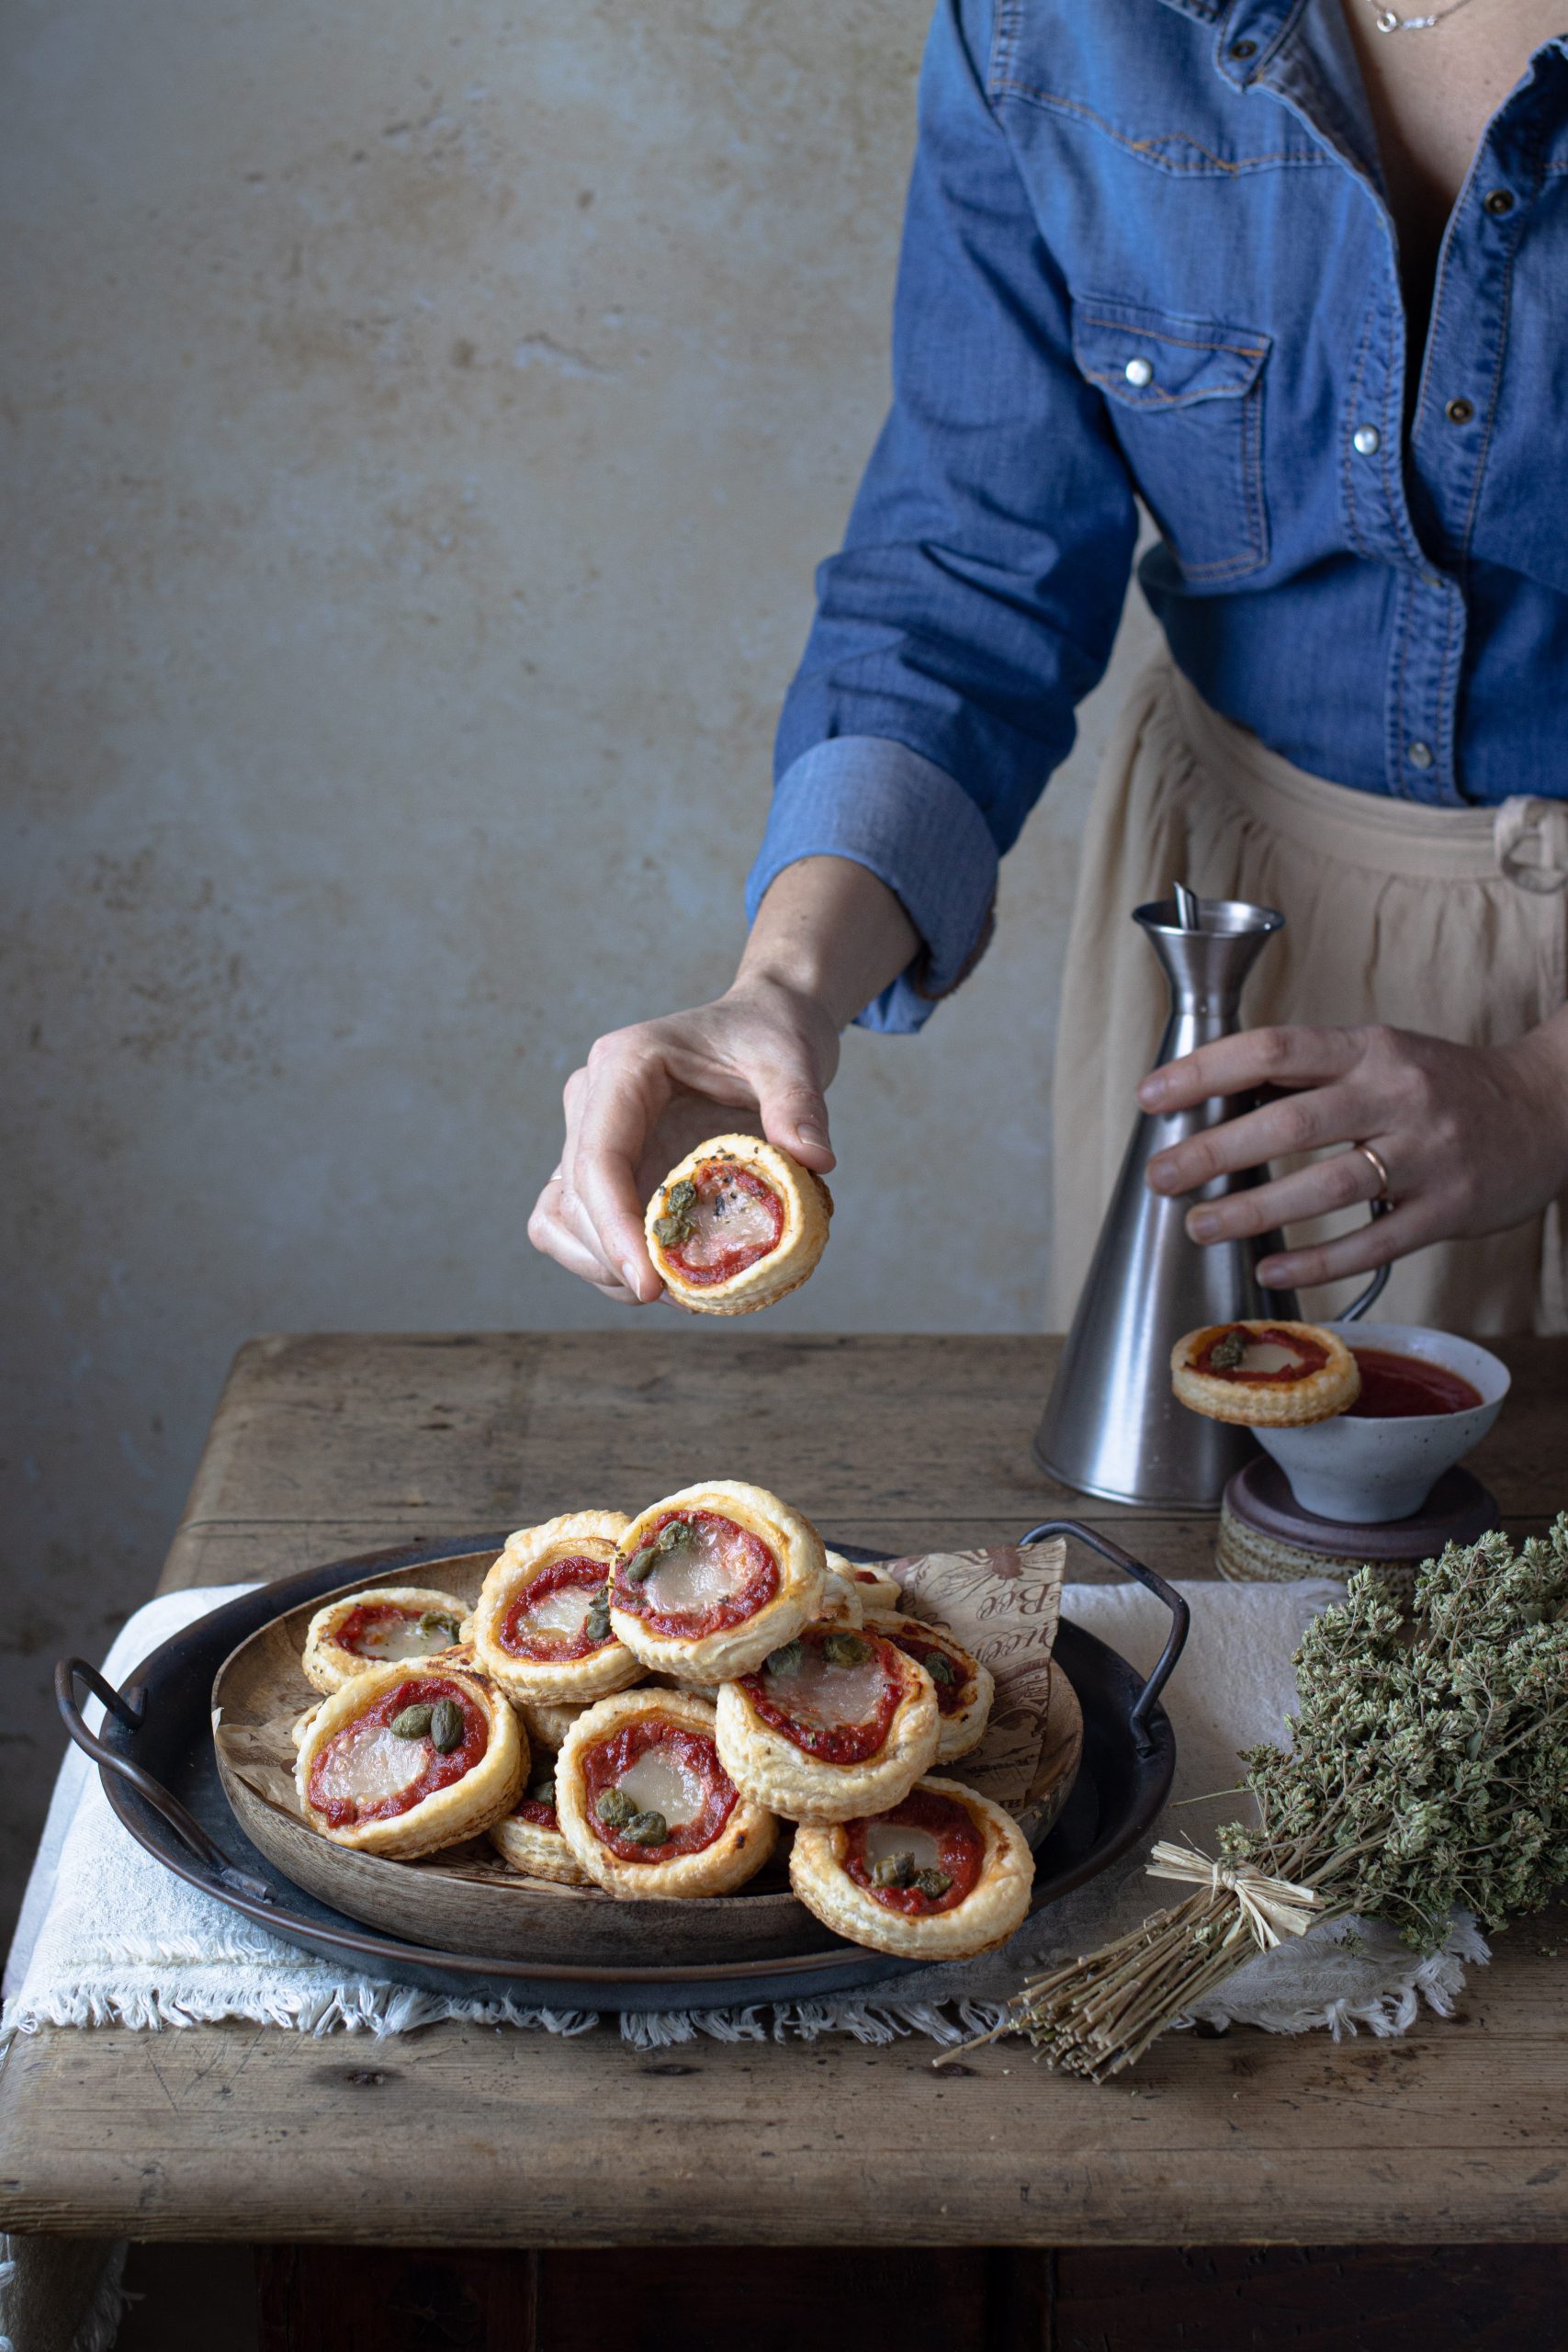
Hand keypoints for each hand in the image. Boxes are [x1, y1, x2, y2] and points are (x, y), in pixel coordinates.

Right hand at [528, 854, 919, 1303]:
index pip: (599, 1158)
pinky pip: (578, 1224)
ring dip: (604, 1266)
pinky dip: (609, 1258)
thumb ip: (799, 1104)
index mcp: (624, 1066)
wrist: (763, 1023)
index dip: (615, 1229)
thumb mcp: (793, 1058)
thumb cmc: (771, 1034)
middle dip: (615, 1259)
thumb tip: (816, 1161)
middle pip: (573, 1198)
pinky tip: (662, 1272)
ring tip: (672, 1290)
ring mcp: (590, 1133)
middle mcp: (592, 1098)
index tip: (650, 1286)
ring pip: (561, 1220)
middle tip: (681, 1297)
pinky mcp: (603, 1164)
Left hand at [1139, 1017, 1567, 1287]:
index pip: (1276, 1049)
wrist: (1546, 1109)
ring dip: (1256, 1212)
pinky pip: (1373, 1241)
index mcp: (1370, 1049)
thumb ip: (1309, 1072)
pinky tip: (1270, 1269)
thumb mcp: (1380, 1054)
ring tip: (1202, 1226)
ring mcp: (1427, 1156)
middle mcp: (1398, 1096)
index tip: (1153, 1097)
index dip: (1207, 1071)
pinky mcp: (1447, 1211)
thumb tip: (1211, 1093)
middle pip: (1293, 1121)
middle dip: (1216, 1150)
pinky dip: (1317, 1260)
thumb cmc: (1442, 1084)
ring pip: (1329, 1185)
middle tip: (1161, 1175)